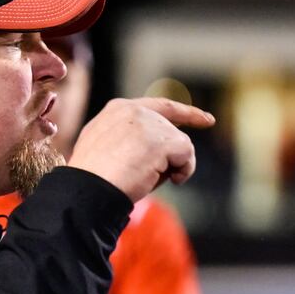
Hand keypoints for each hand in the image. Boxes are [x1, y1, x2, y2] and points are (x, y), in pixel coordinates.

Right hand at [67, 98, 214, 202]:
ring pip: (181, 143)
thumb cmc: (93, 177)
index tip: (206, 119)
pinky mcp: (163, 139)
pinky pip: (187, 155)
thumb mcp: (104, 146)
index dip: (185, 112)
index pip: (159, 106)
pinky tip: (170, 180)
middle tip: (174, 176)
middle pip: (171, 130)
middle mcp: (135, 110)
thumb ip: (127, 138)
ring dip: (173, 165)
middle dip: (175, 153)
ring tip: (150, 180)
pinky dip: (184, 170)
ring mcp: (150, 123)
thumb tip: (156, 152)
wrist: (88, 187)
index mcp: (117, 110)